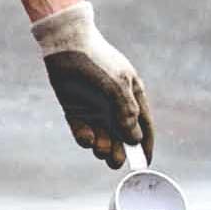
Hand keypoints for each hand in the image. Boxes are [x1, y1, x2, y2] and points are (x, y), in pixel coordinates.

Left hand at [31, 1, 153, 169]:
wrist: (65, 44)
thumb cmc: (97, 62)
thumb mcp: (118, 86)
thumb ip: (128, 114)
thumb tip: (135, 140)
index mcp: (132, 98)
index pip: (144, 128)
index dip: (145, 148)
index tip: (143, 165)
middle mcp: (115, 108)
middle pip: (123, 141)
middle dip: (120, 153)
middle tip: (115, 158)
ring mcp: (96, 111)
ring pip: (103, 141)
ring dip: (103, 148)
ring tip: (100, 145)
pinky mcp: (76, 113)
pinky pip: (84, 135)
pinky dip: (86, 139)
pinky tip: (87, 136)